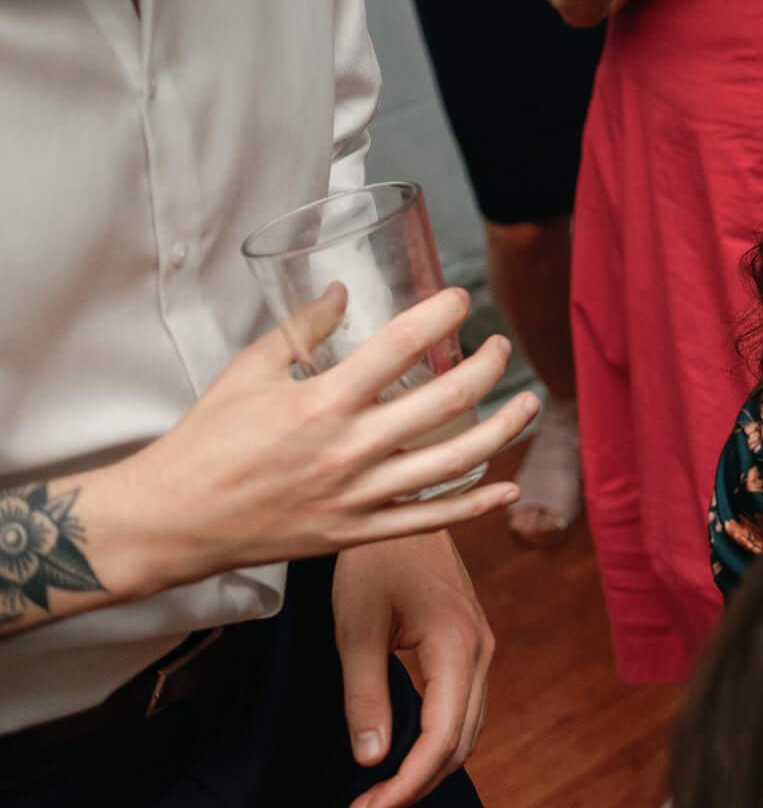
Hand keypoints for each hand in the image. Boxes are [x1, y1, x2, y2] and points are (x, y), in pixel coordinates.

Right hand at [114, 286, 536, 593]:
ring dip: (502, 430)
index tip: (463, 298)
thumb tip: (342, 291)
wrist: (172, 521)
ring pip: (453, 462)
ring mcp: (356, 496)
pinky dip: (474, 505)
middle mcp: (348, 449)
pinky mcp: (354, 534)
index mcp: (322, 401)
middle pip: (445, 400)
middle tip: (500, 346)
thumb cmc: (206, 440)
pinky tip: (507, 485)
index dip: (442, 314)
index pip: (401, 345)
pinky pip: (428, 519)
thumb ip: (301, 329)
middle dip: (487, 366)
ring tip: (528, 403)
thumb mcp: (248, 371)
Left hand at [332, 533, 492, 807]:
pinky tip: (403, 753)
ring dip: (429, 766)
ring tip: (380, 792)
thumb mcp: (356, 627)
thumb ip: (365, 695)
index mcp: (458, 646)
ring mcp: (481, 646)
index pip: (441, 738)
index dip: (406, 784)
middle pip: (461, 741)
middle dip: (417, 784)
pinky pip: (464, 707)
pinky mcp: (470, 643)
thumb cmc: (375, 560)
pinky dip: (438, 740)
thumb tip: (371, 758)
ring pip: (467, 728)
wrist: (406, 504)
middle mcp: (482, 650)